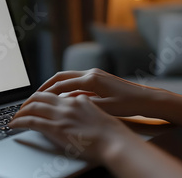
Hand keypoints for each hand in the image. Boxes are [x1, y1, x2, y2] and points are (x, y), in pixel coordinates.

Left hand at [9, 92, 132, 161]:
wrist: (115, 141)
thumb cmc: (111, 133)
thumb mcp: (100, 112)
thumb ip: (86, 106)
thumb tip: (78, 103)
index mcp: (78, 99)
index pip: (54, 92)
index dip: (41, 95)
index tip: (35, 101)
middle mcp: (67, 104)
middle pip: (40, 96)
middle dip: (27, 101)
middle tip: (20, 108)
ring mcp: (61, 115)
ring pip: (33, 106)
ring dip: (20, 111)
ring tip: (14, 116)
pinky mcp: (56, 128)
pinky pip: (31, 121)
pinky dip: (19, 121)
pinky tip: (14, 124)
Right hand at [26, 68, 167, 117]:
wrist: (147, 98)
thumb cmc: (128, 104)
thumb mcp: (105, 108)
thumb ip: (83, 105)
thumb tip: (65, 104)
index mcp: (91, 79)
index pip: (62, 85)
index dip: (47, 92)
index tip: (35, 99)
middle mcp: (91, 73)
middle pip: (61, 76)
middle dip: (47, 85)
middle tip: (34, 94)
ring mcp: (95, 74)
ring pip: (68, 77)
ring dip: (56, 85)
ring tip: (45, 95)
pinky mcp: (98, 78)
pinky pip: (77, 81)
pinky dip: (67, 88)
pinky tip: (63, 97)